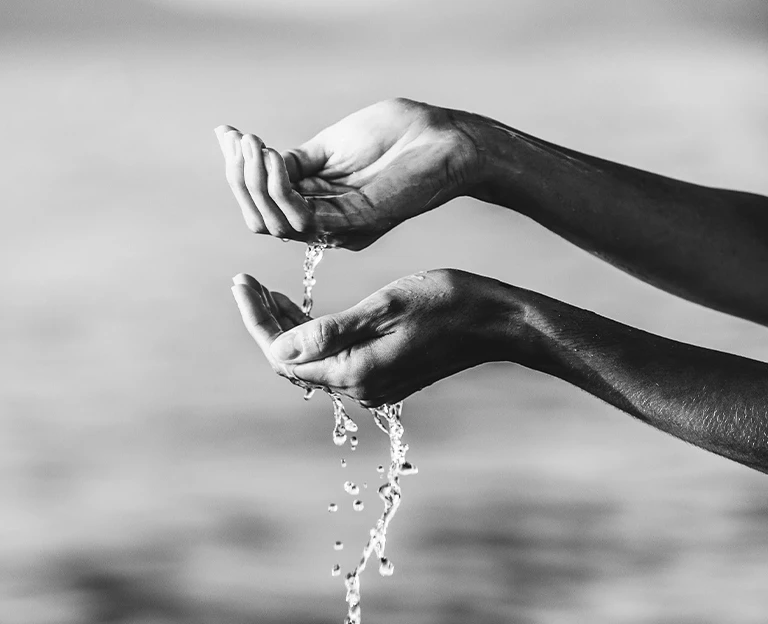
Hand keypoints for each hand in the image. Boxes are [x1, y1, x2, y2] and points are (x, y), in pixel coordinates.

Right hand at [216, 98, 481, 249]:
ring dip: (254, 182)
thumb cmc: (398, 135)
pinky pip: (300, 217)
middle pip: (261, 218)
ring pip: (273, 222)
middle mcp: (325, 223)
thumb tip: (256, 160)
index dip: (240, 171)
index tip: (226, 133)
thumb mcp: (333, 145)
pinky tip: (274, 158)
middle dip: (240, 179)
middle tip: (237, 139)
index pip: (265, 203)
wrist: (445, 138)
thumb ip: (297, 162)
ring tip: (255, 145)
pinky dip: (278, 188)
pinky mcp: (353, 223)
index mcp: (321, 204)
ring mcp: (339, 227)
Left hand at [231, 269, 518, 405]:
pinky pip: (333, 359)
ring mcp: (372, 384)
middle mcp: (358, 387)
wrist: (495, 321)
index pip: (282, 354)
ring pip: (311, 360)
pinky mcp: (383, 375)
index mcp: (354, 371)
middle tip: (247, 281)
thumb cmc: (445, 302)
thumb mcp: (385, 306)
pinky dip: (312, 335)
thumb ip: (329, 333)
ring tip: (269, 292)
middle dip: (266, 322)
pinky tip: (305, 310)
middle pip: (292, 361)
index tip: (240, 282)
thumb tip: (277, 350)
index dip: (255, 319)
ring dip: (287, 328)